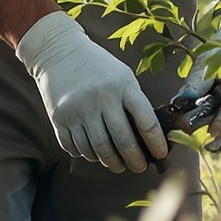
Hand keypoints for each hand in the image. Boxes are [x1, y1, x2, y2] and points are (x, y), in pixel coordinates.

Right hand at [15, 11, 167, 172]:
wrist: (59, 52)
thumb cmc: (98, 67)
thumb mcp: (122, 76)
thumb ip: (135, 102)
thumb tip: (152, 136)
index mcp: (122, 86)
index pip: (146, 121)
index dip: (156, 143)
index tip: (161, 155)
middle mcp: (100, 98)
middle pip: (122, 141)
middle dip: (135, 160)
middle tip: (139, 167)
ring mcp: (77, 109)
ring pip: (98, 150)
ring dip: (111, 162)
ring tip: (117, 164)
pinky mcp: (59, 118)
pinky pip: (76, 148)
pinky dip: (87, 155)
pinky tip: (94, 152)